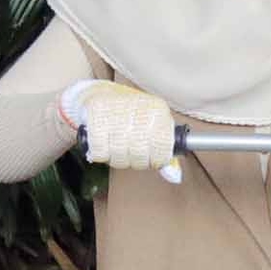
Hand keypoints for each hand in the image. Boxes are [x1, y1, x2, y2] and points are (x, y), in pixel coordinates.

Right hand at [59, 78, 177, 171]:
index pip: (163, 148)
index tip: (150, 158)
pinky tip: (104, 146)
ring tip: (116, 148)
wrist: (100, 93)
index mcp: (158, 110)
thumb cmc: (130, 115)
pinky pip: (101, 151)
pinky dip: (101, 154)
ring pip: (120, 155)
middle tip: (131, 153)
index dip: (156, 159)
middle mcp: (140, 108)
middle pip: (140, 154)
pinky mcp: (96, 115)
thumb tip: (174, 175)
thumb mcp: (153, 126)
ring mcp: (117, 111)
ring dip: (117, 159)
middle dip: (135, 160)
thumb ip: (163, 150)